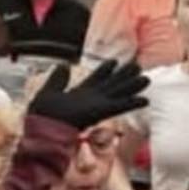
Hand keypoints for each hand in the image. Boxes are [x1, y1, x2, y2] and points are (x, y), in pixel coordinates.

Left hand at [27, 60, 148, 130]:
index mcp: (78, 94)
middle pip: (111, 85)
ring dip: (132, 87)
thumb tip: (63, 65)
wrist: (42, 129)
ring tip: (146, 78)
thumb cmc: (42, 115)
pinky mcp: (101, 112)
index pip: (95, 79)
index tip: (113, 61)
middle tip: (136, 65)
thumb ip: (57, 79)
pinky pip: (120, 106)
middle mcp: (91, 100)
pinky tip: (145, 100)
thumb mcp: (48, 91)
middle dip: (123, 76)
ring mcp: (97, 106)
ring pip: (119, 93)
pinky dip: (132, 102)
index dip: (104, 70)